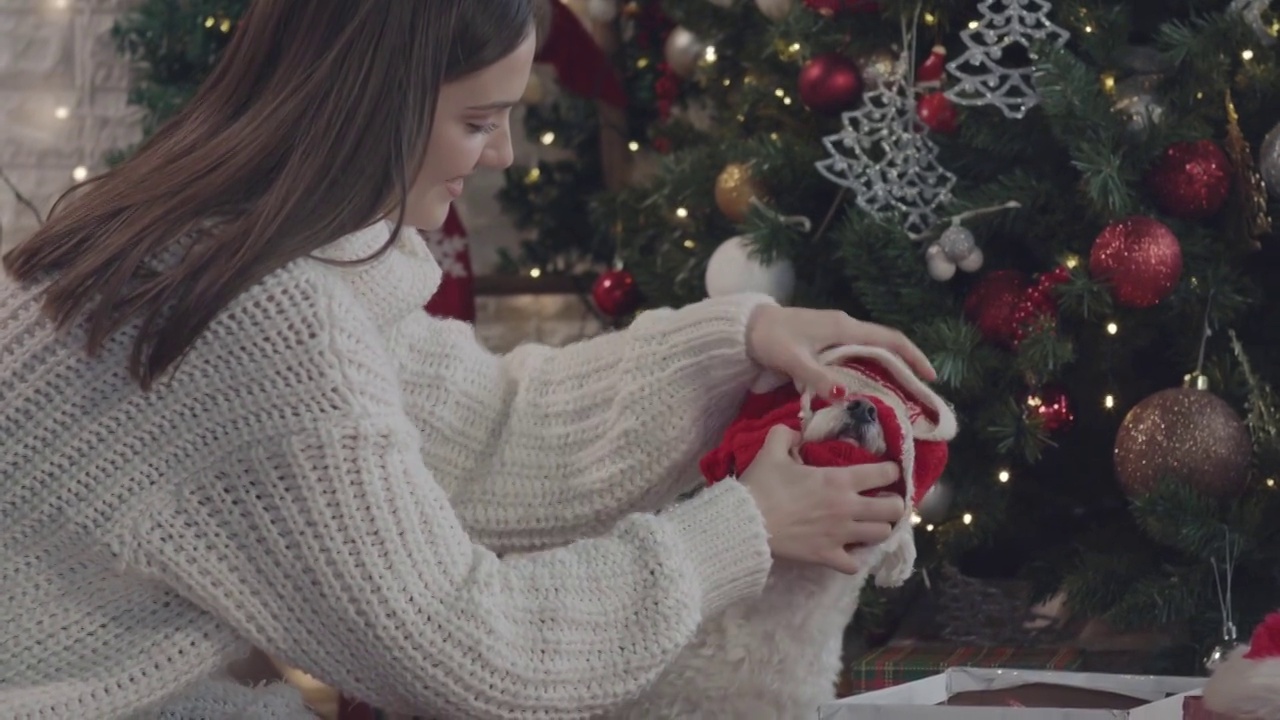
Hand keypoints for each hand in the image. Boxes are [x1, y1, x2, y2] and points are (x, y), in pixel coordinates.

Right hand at [739, 425, 906, 574]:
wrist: (746, 522)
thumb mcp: (771, 450)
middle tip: (883, 501)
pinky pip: (855, 565)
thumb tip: (796, 433)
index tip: (888, 471)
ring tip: (869, 525)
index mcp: (839, 480)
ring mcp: (840, 535)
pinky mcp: (828, 556)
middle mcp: (847, 507)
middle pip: (893, 509)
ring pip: (881, 535)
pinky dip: (855, 560)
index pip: (884, 474)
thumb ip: (786, 435)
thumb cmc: (761, 485)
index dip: (892, 471)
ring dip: (878, 529)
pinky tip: (848, 552)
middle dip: (894, 504)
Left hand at [745, 305, 935, 400]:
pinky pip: (857, 353)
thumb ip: (817, 377)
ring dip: (888, 369)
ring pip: (872, 350)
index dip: (913, 357)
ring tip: (901, 395)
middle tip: (920, 394)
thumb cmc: (770, 339)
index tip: (930, 377)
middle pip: (886, 345)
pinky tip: (870, 387)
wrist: (747, 327)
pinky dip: (869, 368)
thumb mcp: (793, 360)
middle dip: (906, 366)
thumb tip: (843, 395)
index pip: (890, 339)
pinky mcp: (827, 340)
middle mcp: (845, 327)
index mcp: (843, 328)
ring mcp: (836, 332)